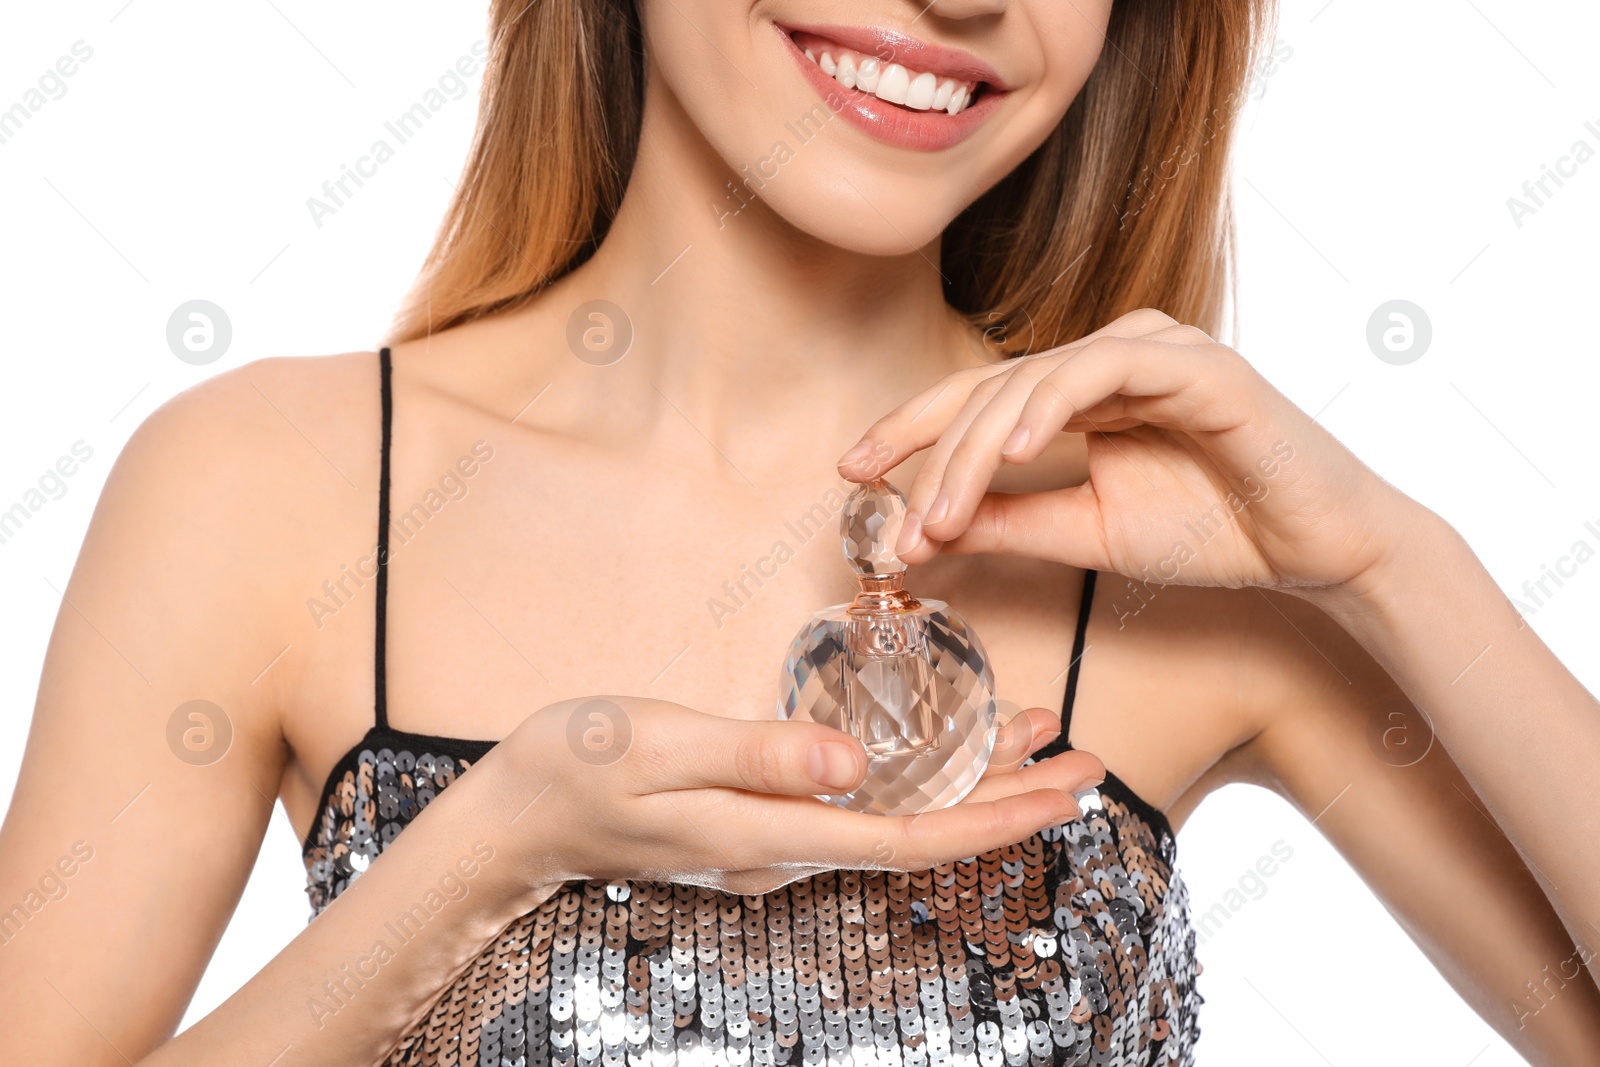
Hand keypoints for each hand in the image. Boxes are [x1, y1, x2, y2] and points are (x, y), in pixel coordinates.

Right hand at [479, 696, 1104, 895]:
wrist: (518, 812)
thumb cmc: (577, 765)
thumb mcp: (659, 743)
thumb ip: (757, 754)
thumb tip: (851, 768)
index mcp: (768, 833)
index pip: (905, 836)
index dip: (990, 818)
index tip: (1060, 796)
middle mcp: (784, 849)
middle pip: (919, 833)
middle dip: (1007, 803)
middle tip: (1085, 764)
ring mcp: (774, 839)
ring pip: (897, 815)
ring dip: (970, 783)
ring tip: (1039, 743)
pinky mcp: (762, 818)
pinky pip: (860, 801)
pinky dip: (914, 772)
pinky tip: (939, 743)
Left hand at [836, 308, 1419, 595]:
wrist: (1319, 549)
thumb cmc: (1213, 531)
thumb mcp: (1088, 534)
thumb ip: (1010, 522)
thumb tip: (923, 530)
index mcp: (1083, 389)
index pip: (977, 400)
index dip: (910, 433)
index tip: (853, 474)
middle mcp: (1110, 356)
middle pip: (992, 389)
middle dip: (931, 455)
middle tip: (893, 518)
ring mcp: (1153, 349)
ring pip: (1034, 379)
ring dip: (978, 448)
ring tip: (940, 508)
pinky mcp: (1196, 363)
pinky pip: (1105, 371)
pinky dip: (1053, 405)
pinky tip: (1015, 450)